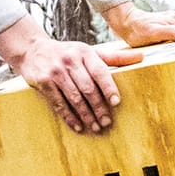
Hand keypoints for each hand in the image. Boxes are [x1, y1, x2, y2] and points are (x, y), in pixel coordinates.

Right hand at [0, 16, 141, 133]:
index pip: (99, 71)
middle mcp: (70, 61)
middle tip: (106, 122)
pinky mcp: (43, 82)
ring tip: (95, 126)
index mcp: (85, 52)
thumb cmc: (68, 53)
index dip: (108, 87)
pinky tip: (78, 126)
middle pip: (87, 88)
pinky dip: (69, 116)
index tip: (116, 102)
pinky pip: (58, 103)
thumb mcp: (89, 51)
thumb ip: (114, 57)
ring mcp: (55, 72)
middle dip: (98, 107)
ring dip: (86, 114)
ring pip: (74, 97)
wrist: (33, 49)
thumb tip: (141, 57)